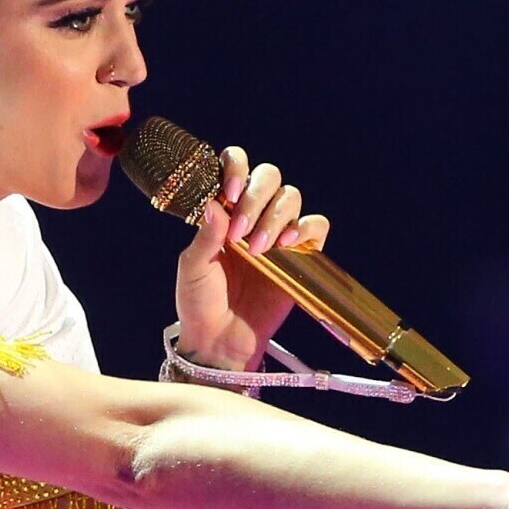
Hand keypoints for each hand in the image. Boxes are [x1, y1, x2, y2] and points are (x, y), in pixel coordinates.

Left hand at [173, 144, 326, 370]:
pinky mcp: (300, 255)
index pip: (235, 167)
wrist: (220, 341)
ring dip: (276, 217)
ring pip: (291, 197)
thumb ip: (204, 237)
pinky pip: (316, 226)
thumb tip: (216, 204)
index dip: (236, 169)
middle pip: (269, 177)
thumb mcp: (193, 268)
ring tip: (258, 250)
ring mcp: (278, 233)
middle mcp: (252, 215)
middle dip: (255, 199)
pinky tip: (288, 244)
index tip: (228, 195)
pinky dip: (306, 227)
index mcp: (223, 210)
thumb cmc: (200, 303)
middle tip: (240, 234)